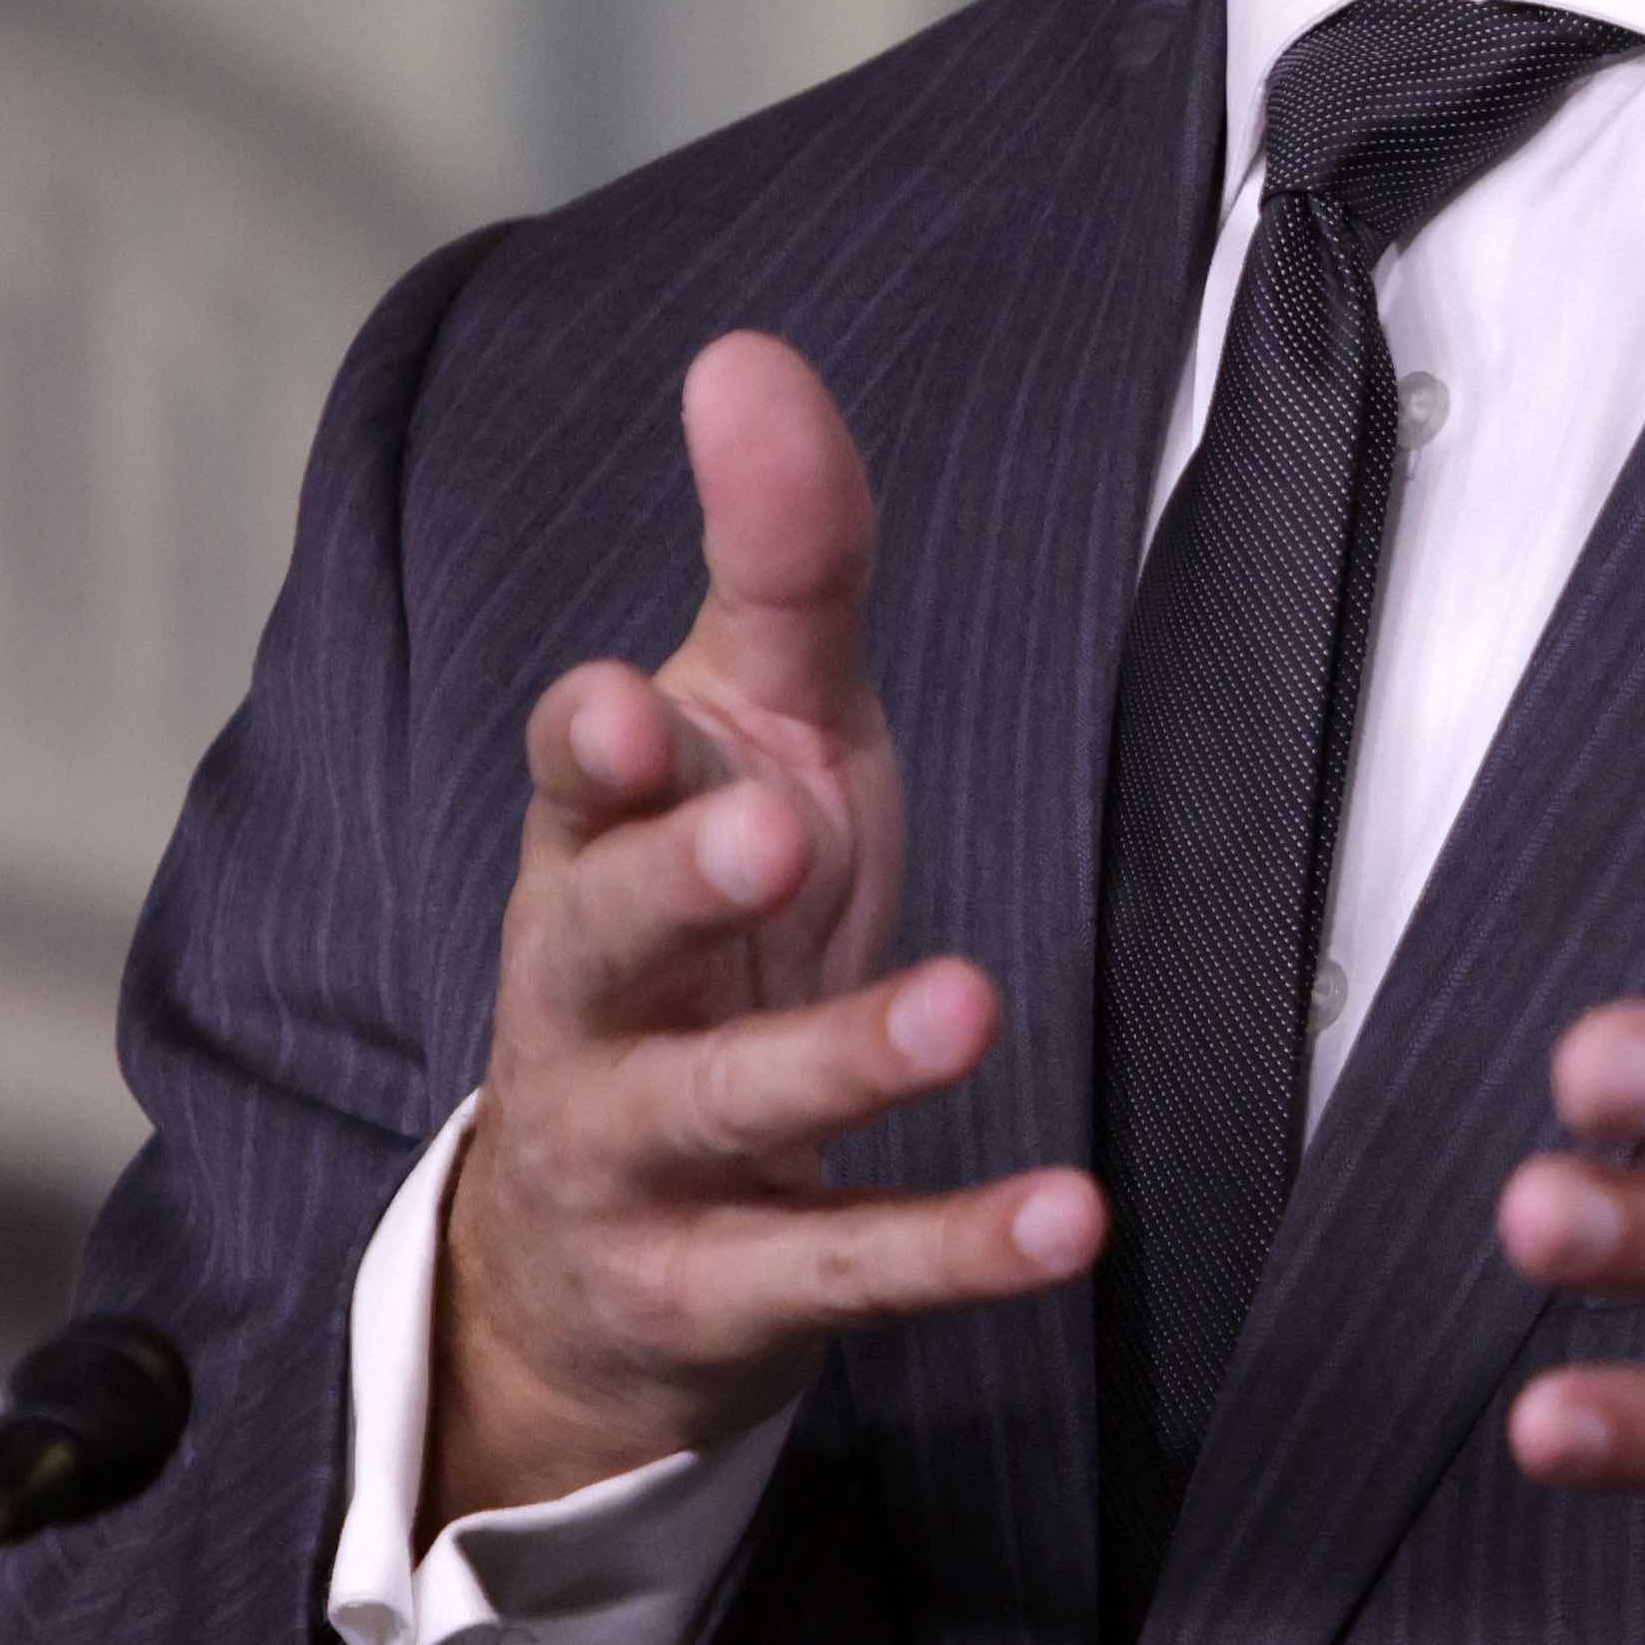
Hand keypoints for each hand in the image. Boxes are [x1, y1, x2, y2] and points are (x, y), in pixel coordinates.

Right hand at [430, 333, 1100, 1528]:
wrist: (595, 1257)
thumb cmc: (705, 942)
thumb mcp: (756, 743)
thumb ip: (780, 568)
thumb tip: (748, 355)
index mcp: (596, 852)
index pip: (576, 782)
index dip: (597, 744)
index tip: (631, 697)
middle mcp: (589, 998)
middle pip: (599, 935)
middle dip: (675, 881)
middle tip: (774, 829)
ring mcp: (640, 1153)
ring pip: (720, 1108)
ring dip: (840, 1060)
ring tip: (967, 1009)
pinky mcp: (719, 1288)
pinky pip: (839, 1269)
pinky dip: (956, 1247)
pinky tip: (1068, 1219)